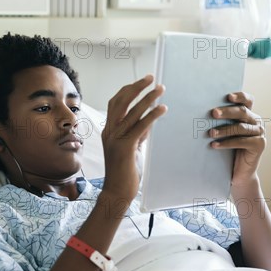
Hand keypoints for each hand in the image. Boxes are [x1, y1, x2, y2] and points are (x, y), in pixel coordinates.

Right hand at [102, 75, 166, 203]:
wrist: (117, 192)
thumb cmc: (125, 172)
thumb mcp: (132, 148)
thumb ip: (137, 134)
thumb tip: (149, 120)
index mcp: (108, 130)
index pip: (115, 103)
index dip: (128, 90)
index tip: (142, 82)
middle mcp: (109, 132)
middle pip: (121, 101)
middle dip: (137, 87)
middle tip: (152, 78)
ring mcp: (115, 139)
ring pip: (132, 112)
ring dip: (148, 98)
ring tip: (161, 89)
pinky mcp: (124, 148)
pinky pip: (140, 127)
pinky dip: (151, 115)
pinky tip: (162, 109)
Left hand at [209, 92, 264, 186]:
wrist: (239, 173)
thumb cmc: (229, 150)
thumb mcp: (226, 133)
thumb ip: (222, 122)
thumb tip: (205, 113)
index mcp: (249, 115)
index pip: (247, 101)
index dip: (239, 96)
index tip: (227, 96)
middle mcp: (257, 122)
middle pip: (242, 112)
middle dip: (226, 111)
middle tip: (213, 113)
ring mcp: (260, 133)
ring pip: (240, 127)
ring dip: (223, 130)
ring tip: (210, 133)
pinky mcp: (259, 145)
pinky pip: (241, 141)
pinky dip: (226, 143)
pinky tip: (214, 145)